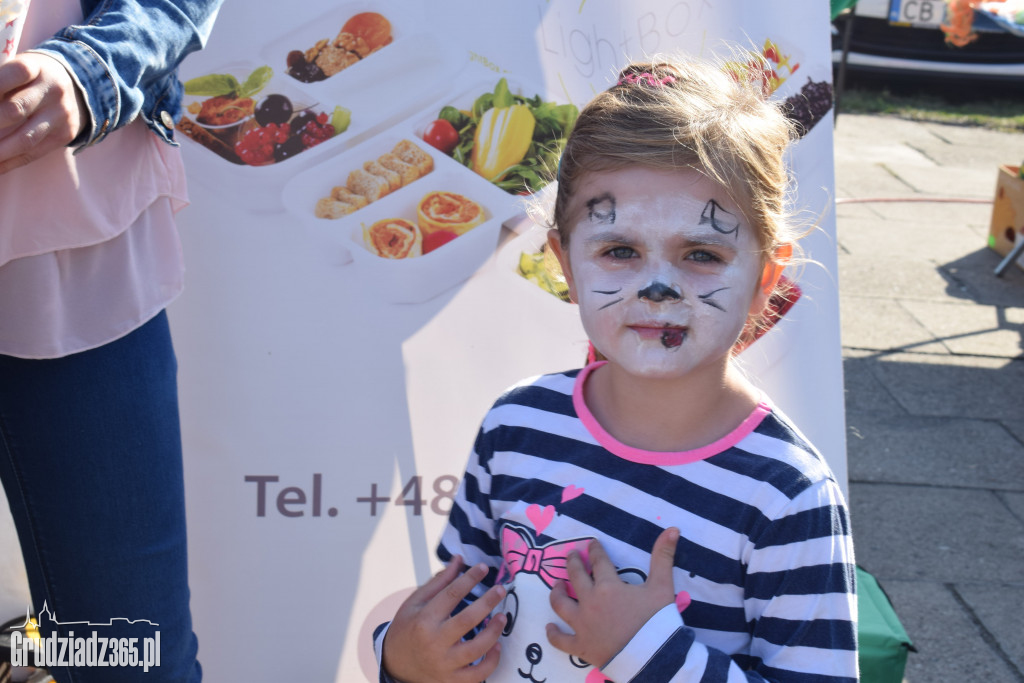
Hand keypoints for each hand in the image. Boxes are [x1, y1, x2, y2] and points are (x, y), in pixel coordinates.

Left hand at [0, 52, 88, 174]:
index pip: (14, 73)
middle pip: (15, 110)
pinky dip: (8, 162)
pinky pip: (33, 154)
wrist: (76, 88)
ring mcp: (61, 115)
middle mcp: (53, 91)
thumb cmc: (31, 78)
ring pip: (24, 139)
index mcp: (36, 67)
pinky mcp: (64, 135)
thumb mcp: (17, 68)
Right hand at [382, 556, 506, 682]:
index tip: (483, 568)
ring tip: (502, 617)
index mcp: (424, 620)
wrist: (395, 664)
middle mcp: (434, 642)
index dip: (470, 578)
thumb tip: (459, 559)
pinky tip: (496, 647)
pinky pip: (477, 676)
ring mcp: (444, 664)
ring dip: (493, 632)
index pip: (451, 594)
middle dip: (487, 602)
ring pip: (476, 650)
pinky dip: (491, 662)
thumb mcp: (416, 602)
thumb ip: (439, 582)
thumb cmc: (408, 628)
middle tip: (500, 590)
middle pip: (467, 620)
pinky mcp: (451, 681)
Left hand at [546, 527, 678, 668]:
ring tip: (556, 585)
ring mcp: (582, 624)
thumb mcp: (663, 586)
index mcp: (608, 586)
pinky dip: (553, 634)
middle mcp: (590, 602)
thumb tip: (673, 529)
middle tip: (571, 555)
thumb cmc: (657, 621)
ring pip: (560, 604)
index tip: (591, 544)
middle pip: (575, 577)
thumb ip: (663, 557)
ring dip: (556, 593)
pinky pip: (560, 640)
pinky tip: (549, 627)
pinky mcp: (580, 646)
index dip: (594, 550)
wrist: (653, 657)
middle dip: (573, 563)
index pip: (598, 562)